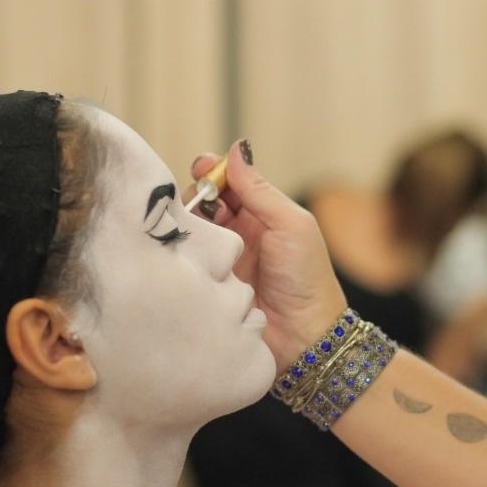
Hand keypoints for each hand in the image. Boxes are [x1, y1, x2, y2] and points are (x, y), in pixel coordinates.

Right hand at [190, 141, 346, 368]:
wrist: (303, 337)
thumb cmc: (306, 278)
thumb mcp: (291, 224)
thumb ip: (260, 190)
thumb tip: (236, 150)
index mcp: (262, 215)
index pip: (229, 183)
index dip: (214, 172)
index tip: (202, 167)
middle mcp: (238, 234)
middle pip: (204, 203)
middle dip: (196, 195)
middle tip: (198, 203)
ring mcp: (220, 259)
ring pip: (191, 229)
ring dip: (186, 222)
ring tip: (189, 226)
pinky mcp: (205, 283)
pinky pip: (185, 259)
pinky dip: (179, 249)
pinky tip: (181, 248)